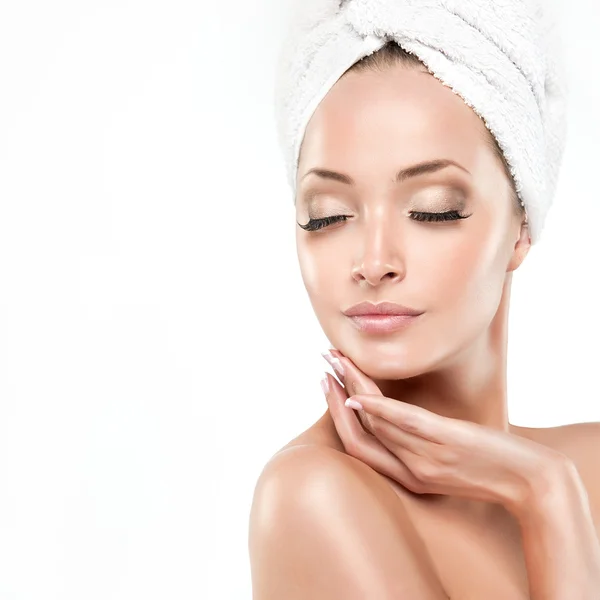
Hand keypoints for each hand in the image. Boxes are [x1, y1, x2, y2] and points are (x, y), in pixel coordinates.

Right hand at [321, 349, 569, 514]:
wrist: (533, 484)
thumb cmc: (492, 469)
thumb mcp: (448, 462)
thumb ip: (420, 445)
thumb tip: (401, 418)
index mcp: (407, 477)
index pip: (358, 447)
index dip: (338, 416)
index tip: (328, 386)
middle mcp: (410, 469)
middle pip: (359, 433)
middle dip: (334, 399)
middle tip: (323, 367)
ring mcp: (427, 457)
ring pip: (376, 422)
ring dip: (350, 388)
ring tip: (336, 360)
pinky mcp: (446, 441)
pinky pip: (405, 423)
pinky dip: (379, 408)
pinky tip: (359, 394)